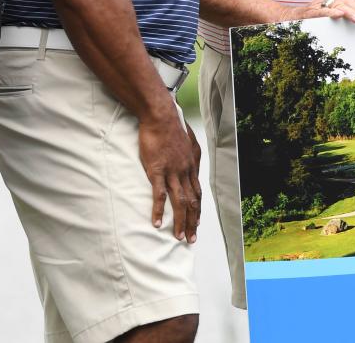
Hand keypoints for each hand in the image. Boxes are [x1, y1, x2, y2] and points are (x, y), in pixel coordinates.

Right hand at [139, 107, 201, 241]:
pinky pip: (159, 195)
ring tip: (179, 237)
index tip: (197, 223)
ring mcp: (172, 172)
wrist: (161, 117)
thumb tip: (191, 158)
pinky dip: (159, 211)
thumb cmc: (171, 126)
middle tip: (191, 239)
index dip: (198, 209)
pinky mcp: (157, 171)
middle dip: (193, 222)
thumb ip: (189, 152)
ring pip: (180, 202)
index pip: (197, 193)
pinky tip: (157, 224)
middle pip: (192, 202)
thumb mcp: (187, 140)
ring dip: (180, 222)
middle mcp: (185, 171)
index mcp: (192, 166)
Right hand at [292, 0, 354, 22]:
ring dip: (349, 12)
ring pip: (338, 6)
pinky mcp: (310, 12)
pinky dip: (330, 12)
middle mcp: (330, 0)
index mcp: (337, 1)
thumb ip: (345, 16)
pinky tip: (339, 15)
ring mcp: (320, 5)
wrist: (290, 18)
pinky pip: (322, 12)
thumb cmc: (313, 19)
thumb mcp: (332, 16)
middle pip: (349, 2)